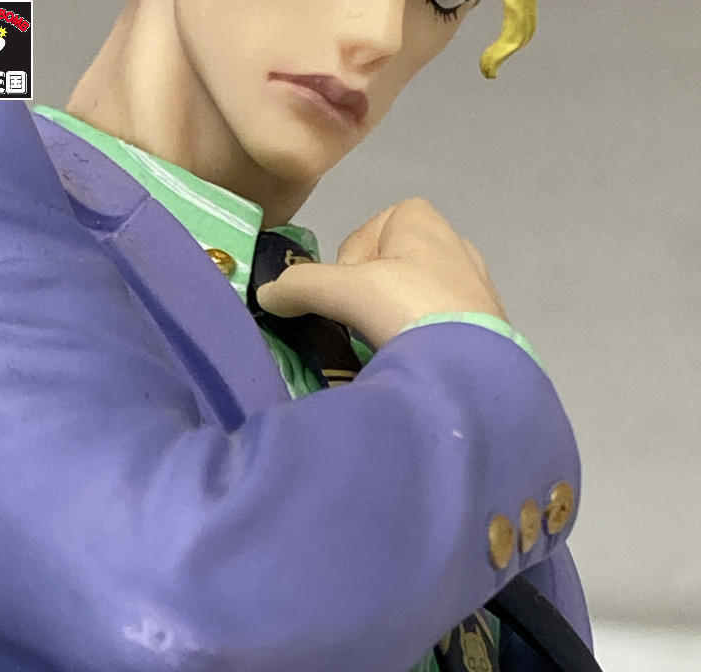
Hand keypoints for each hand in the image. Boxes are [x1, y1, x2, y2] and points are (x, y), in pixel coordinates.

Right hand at [256, 198, 507, 348]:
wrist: (473, 368)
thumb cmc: (408, 309)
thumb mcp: (344, 291)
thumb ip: (301, 287)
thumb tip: (266, 296)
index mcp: (421, 220)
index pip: (362, 236)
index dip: (346, 269)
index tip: (348, 300)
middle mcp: (453, 243)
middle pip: (385, 270)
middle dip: (369, 299)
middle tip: (366, 329)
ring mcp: (475, 285)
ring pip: (412, 300)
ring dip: (394, 323)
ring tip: (392, 350)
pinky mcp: (487, 326)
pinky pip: (438, 327)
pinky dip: (422, 343)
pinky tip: (418, 363)